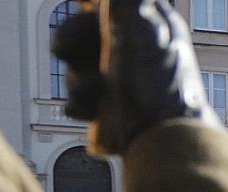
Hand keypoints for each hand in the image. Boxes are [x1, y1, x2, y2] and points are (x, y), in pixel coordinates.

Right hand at [52, 0, 219, 154]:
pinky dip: (80, 104)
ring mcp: (119, 79)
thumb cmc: (158, 84)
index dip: (89, 3)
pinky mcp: (108, 108)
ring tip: (98, 92)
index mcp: (148, 26)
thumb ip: (126, 0)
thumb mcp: (142, 29)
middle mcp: (133, 50)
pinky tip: (94, 111)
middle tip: (66, 50)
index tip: (79, 3)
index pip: (108, 4)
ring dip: (78, 80)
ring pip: (76, 67)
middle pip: (80, 31)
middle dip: (69, 41)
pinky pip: (76, 99)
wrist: (161, 140)